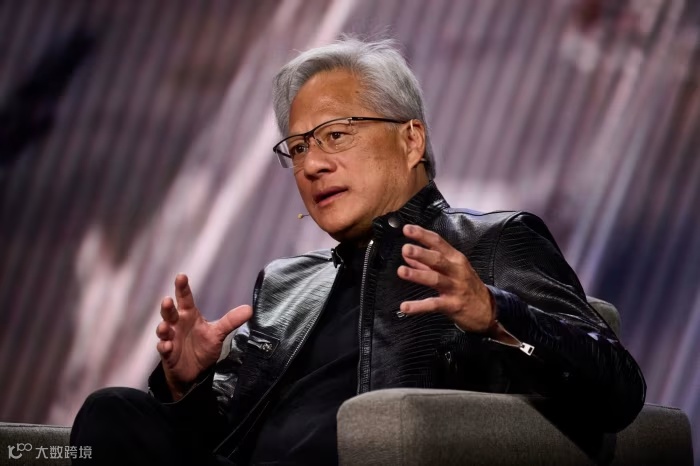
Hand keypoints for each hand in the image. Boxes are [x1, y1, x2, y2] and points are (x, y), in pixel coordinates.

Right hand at [156, 274, 251, 399]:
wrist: (195, 372)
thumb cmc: (203, 347)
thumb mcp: (218, 333)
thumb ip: (230, 321)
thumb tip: (249, 309)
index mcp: (189, 316)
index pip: (185, 299)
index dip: (182, 288)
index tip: (181, 276)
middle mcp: (177, 325)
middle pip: (170, 312)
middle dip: (167, 307)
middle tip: (167, 300)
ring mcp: (171, 339)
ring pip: (163, 330)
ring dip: (162, 327)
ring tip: (165, 326)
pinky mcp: (168, 354)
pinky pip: (163, 349)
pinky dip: (164, 346)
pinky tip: (166, 345)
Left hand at [397, 224, 495, 332]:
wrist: (487, 310)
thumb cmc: (467, 286)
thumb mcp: (451, 270)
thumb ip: (427, 263)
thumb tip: (406, 255)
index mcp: (455, 259)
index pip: (438, 243)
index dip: (422, 235)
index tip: (407, 229)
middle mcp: (456, 271)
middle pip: (438, 259)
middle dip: (421, 253)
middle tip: (406, 248)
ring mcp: (455, 288)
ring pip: (435, 279)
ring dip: (418, 274)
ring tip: (401, 271)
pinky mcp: (453, 305)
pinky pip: (433, 305)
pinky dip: (418, 306)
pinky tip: (404, 306)